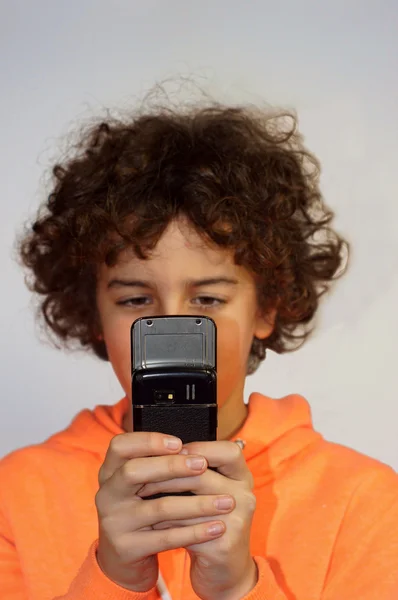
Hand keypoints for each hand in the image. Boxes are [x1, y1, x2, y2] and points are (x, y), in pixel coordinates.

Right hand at [94, 432, 234, 591]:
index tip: (179, 443)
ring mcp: (114, 523)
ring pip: (160, 508)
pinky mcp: (127, 548)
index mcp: (109, 472)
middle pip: (134, 471)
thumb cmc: (140, 510)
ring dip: (197, 504)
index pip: (120, 446)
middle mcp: (107, 495)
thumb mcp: (140, 486)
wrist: (124, 559)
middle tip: (202, 464)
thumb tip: (197, 449)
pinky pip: (167, 537)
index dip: (148, 441)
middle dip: (172, 466)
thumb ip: (157, 465)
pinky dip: (196, 532)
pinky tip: (217, 527)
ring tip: (226, 501)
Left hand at [138, 441, 257, 599]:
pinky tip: (150, 520)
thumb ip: (195, 472)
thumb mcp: (209, 493)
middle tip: (142, 472)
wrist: (225, 573)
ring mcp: (237, 521)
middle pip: (202, 474)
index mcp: (242, 477)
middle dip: (167, 472)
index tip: (171, 452)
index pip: (228, 450)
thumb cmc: (209, 523)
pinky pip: (186, 529)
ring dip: (161, 496)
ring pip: (191, 501)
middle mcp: (245, 495)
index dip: (198, 448)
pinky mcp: (222, 545)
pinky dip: (164, 523)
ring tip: (141, 492)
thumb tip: (160, 450)